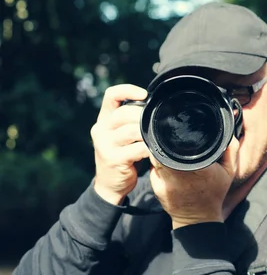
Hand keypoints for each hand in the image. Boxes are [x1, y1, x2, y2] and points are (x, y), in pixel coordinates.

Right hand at [91, 85, 149, 204]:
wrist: (110, 184)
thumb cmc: (122, 155)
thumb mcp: (121, 135)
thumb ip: (131, 121)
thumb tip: (155, 108)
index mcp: (103, 119)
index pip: (111, 95)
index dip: (128, 90)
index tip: (145, 94)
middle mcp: (100, 129)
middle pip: (124, 113)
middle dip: (144, 117)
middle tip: (157, 124)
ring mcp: (104, 144)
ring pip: (131, 131)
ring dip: (148, 134)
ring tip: (156, 138)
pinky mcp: (112, 159)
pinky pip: (136, 149)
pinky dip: (148, 149)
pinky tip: (154, 152)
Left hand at [149, 136, 239, 228]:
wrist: (199, 219)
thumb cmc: (215, 193)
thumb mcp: (229, 171)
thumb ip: (231, 149)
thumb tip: (228, 132)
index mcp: (198, 169)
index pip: (177, 146)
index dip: (174, 136)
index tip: (178, 133)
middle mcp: (179, 176)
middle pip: (162, 149)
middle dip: (164, 142)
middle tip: (171, 139)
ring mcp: (165, 183)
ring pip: (155, 159)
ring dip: (159, 152)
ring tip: (168, 150)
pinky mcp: (157, 188)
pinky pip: (154, 169)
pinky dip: (158, 164)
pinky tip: (167, 165)